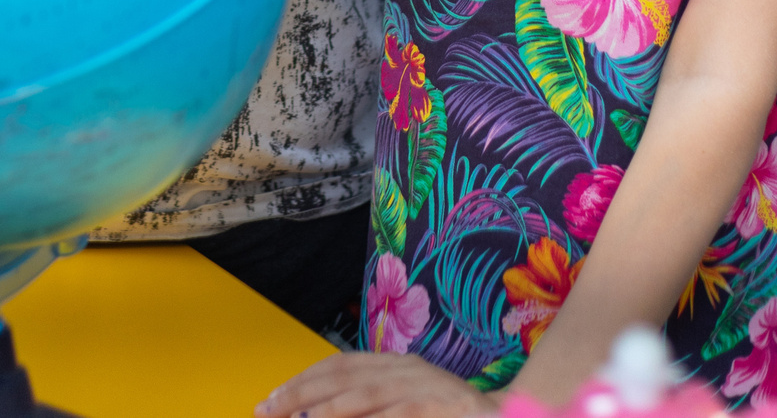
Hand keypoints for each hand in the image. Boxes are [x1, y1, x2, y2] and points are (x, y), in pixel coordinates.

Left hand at [255, 353, 498, 417]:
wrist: (507, 415)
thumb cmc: (450, 413)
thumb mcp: (407, 401)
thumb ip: (372, 404)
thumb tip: (319, 413)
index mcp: (397, 364)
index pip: (339, 364)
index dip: (303, 380)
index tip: (272, 399)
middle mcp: (407, 368)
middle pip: (344, 376)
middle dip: (302, 393)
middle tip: (270, 410)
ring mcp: (425, 385)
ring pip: (368, 392)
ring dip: (330, 408)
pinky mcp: (442, 406)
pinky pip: (402, 413)